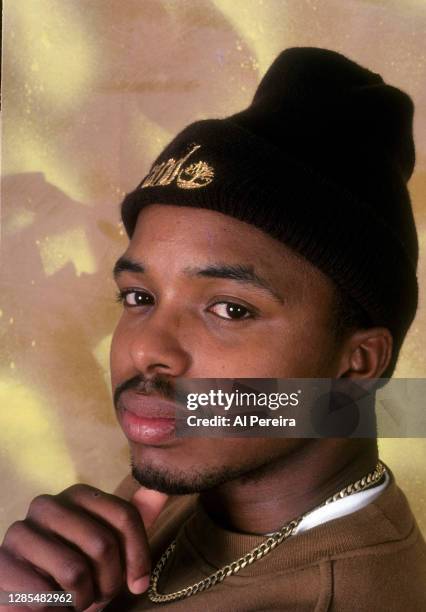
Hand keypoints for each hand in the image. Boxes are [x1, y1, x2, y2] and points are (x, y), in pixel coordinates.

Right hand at [0, 484, 167, 610]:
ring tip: (76, 601)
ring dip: (83, 599)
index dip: (138, 556)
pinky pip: (45, 595)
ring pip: (75, 571)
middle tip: (99, 596)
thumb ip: (133, 518)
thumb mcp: (111, 545)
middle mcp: (48, 504)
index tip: (137, 583)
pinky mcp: (2, 563)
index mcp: (79, 494)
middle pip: (103, 544)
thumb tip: (160, 491)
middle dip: (109, 583)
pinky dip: (57, 610)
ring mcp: (21, 531)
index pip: (125, 517)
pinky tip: (52, 606)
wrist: (34, 599)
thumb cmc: (78, 570)